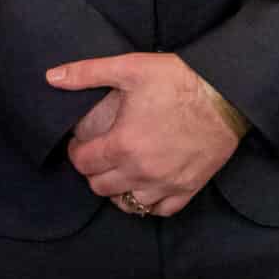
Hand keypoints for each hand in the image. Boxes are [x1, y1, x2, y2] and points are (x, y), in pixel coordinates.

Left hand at [46, 53, 242, 216]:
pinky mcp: (188, 189)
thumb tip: (51, 76)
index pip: (83, 163)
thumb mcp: (131, 67)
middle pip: (100, 186)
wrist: (227, 95)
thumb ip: (87, 73)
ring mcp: (165, 184)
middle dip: (94, 171)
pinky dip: (149, 202)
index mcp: (123, 144)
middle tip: (100, 155)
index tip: (81, 144)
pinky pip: (159, 211)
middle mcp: (141, 170)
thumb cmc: (179, 80)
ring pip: (127, 203)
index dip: (76, 152)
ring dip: (118, 188)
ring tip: (121, 170)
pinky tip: (146, 185)